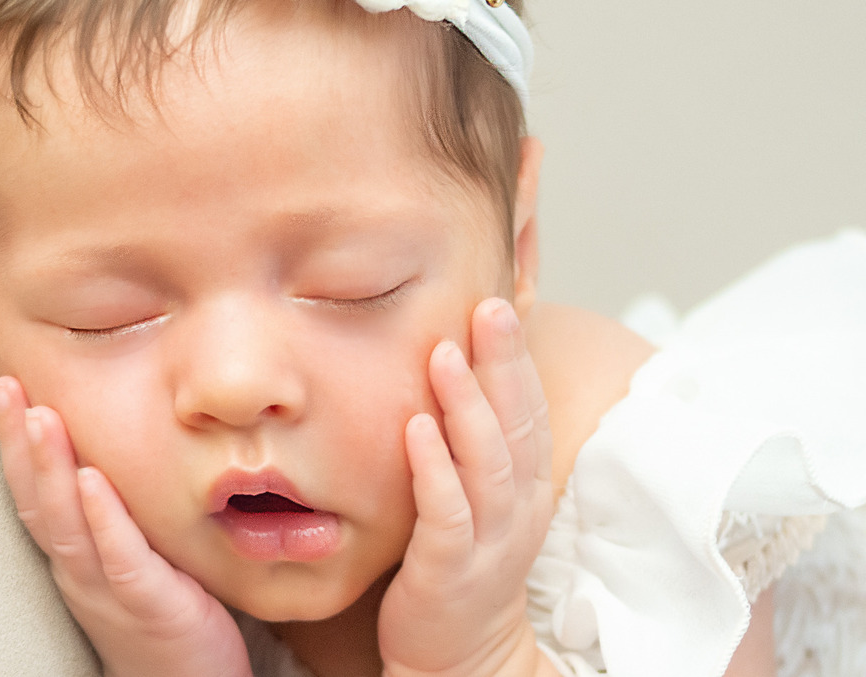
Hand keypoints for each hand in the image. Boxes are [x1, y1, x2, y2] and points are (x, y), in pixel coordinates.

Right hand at [0, 377, 253, 676]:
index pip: (33, 490)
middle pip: (36, 500)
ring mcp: (108, 588)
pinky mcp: (149, 602)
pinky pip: (119, 556)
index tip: (7, 385)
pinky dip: (102, 517)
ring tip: (42, 415)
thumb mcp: (132, 554)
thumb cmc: (164, 614)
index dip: (15, 440)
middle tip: (5, 385)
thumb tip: (112, 443)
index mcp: (75, 553)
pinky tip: (92, 480)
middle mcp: (79, 569)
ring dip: (51, 467)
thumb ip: (116, 508)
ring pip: (67, 524)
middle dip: (19, 441)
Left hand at [377, 298, 555, 676]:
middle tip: (488, 307)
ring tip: (445, 354)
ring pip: (488, 462)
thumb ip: (473, 438)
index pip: (527, 407)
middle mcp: (517, 505)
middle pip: (518, 422)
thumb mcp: (479, 494)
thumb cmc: (460, 561)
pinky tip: (414, 429)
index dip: (515, 355)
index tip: (497, 300)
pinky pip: (448, 513)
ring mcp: (490, 538)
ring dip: (468, 405)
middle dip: (504, 362)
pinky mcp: (452, 568)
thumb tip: (451, 365)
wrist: (459, 654)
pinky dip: (434, 468)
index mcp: (525, 482)